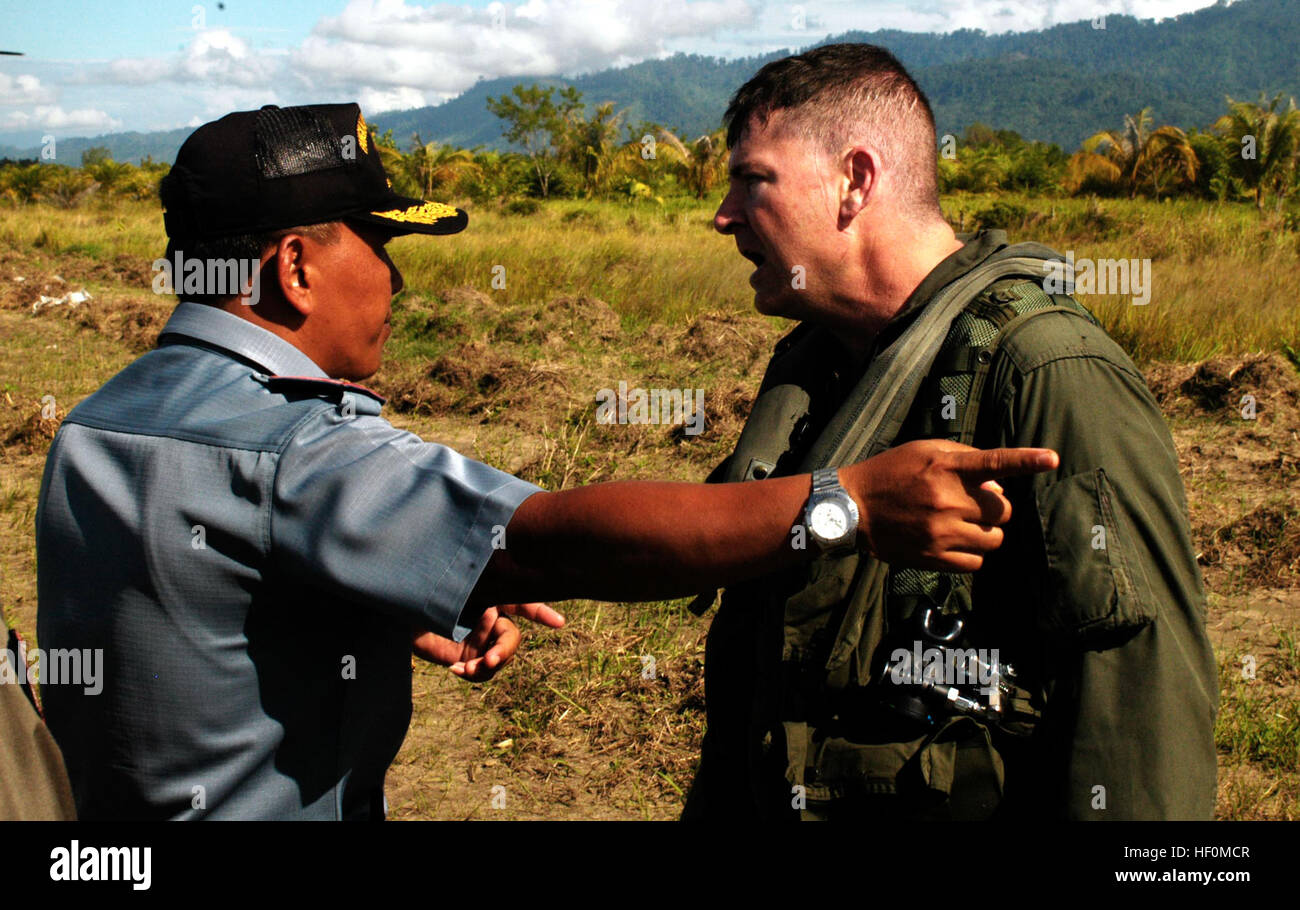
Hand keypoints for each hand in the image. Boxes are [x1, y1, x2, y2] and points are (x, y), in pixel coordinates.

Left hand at [412, 602, 564, 681]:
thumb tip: (490, 608)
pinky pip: (481, 672)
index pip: (521, 602)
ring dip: (487, 665)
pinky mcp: (466, 658)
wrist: (395, 609)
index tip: (558, 623)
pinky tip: (456, 669)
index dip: (540, 611)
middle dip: (504, 650)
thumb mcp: (448, 590)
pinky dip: (472, 673)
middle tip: (489, 659)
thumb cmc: (422, 591)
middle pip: (511, 638)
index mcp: (490, 595)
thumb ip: (473, 596)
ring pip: (498, 658)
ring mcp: (478, 641)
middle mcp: (488, 619)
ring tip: (467, 667)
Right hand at [845, 439, 1058, 571]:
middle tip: (973, 503)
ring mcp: (941, 532)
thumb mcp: (924, 450)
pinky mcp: (934, 557)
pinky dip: (973, 552)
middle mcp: (948, 500)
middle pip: (1004, 510)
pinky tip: (954, 541)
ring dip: (986, 532)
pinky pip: (977, 561)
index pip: (994, 462)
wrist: (852, 508)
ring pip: (995, 539)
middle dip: (995, 508)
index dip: (1026, 460)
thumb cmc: (890, 473)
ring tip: (963, 523)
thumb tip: (999, 480)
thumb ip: (964, 457)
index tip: (1052, 459)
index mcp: (946, 468)